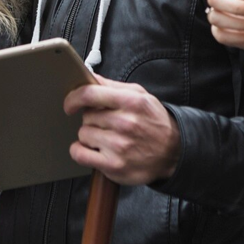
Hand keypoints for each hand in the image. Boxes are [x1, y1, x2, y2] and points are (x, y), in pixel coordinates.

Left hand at [63, 75, 179, 184]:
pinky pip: (80, 154)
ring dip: (89, 136)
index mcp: (130, 102)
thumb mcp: (140, 96)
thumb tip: (88, 77)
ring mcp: (119, 146)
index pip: (90, 94)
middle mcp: (125, 123)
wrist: (173, 152)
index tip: (70, 104)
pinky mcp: (114, 165)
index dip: (74, 98)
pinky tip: (91, 150)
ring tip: (106, 138)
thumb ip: (112, 86)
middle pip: (86, 116)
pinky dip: (80, 151)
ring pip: (83, 134)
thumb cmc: (155, 122)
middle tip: (106, 124)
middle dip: (92, 119)